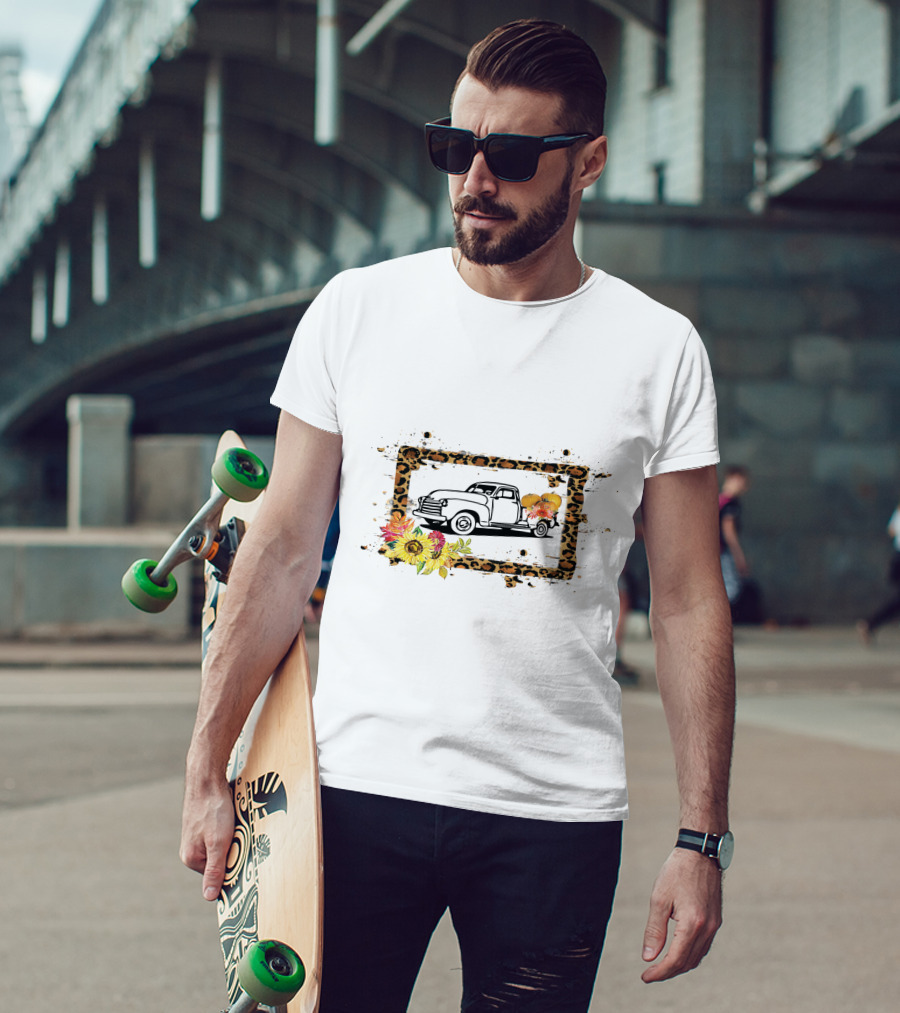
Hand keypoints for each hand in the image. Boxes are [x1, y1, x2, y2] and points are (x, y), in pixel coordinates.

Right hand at [180, 774, 234, 900]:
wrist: (207, 778)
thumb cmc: (212, 809)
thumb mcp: (218, 843)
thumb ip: (215, 870)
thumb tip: (209, 897)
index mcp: (192, 858)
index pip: (218, 876)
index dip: (233, 868)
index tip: (245, 861)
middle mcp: (192, 849)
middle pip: (221, 860)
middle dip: (234, 851)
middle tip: (241, 836)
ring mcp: (198, 836)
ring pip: (224, 845)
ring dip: (235, 838)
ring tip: (237, 825)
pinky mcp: (205, 824)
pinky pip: (223, 832)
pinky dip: (232, 827)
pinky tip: (234, 817)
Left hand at [641, 848, 722, 982]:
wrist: (700, 852)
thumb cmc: (677, 872)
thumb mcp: (659, 899)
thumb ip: (654, 930)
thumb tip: (648, 957)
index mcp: (692, 924)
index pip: (675, 959)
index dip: (659, 972)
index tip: (645, 977)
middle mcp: (707, 928)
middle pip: (687, 962)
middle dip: (668, 971)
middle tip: (650, 973)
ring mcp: (714, 925)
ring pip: (697, 957)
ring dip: (680, 965)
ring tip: (661, 965)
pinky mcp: (716, 920)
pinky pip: (704, 946)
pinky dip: (690, 954)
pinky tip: (678, 951)